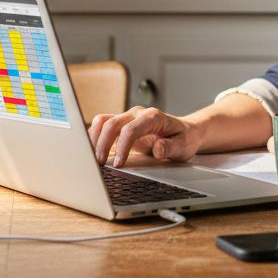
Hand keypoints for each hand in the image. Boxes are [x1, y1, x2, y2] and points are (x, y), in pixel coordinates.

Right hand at [88, 106, 203, 167]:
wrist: (184, 132)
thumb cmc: (183, 139)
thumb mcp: (184, 147)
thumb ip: (171, 147)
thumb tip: (157, 148)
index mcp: (153, 117)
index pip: (130, 129)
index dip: (122, 147)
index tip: (119, 164)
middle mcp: (137, 114)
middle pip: (112, 123)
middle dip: (103, 144)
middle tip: (100, 164)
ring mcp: (127, 117)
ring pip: (103, 121)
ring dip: (95, 139)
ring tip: (92, 158)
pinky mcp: (121, 123)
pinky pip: (102, 125)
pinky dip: (95, 136)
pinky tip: (93, 151)